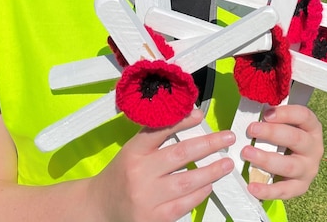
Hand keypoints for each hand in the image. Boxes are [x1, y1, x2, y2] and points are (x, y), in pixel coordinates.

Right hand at [90, 109, 235, 221]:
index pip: (159, 131)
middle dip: (209, 144)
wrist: (99, 208)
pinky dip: (200, 193)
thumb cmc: (122, 175)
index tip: (201, 115)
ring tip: (226, 163)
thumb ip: (157, 136)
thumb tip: (193, 117)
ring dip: (212, 171)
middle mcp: (138, 174)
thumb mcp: (132, 151)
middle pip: (180, 154)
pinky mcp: (153, 219)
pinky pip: (184, 204)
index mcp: (132, 152)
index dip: (183, 121)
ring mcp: (146, 198)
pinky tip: (209, 185)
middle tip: (227, 138)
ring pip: (187, 181)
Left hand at [241, 104, 323, 200]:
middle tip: (252, 129)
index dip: (286, 113)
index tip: (266, 113)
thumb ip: (274, 118)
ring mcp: (308, 169)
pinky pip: (284, 190)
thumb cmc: (287, 139)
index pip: (304, 116)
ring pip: (289, 165)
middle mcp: (314, 148)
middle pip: (295, 138)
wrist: (299, 165)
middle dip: (272, 133)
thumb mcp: (286, 125)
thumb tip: (252, 108)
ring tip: (247, 153)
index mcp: (312, 128)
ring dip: (266, 159)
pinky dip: (267, 190)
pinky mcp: (300, 187)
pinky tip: (252, 187)